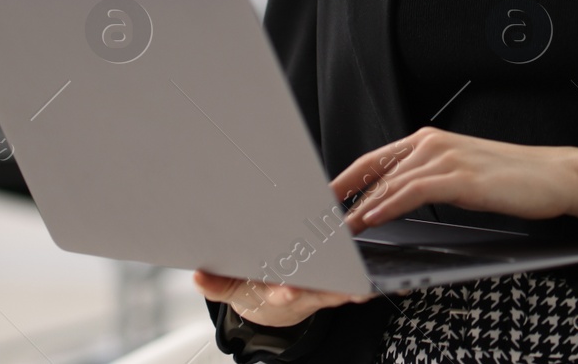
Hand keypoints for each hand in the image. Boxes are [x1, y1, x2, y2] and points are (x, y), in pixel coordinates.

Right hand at [193, 269, 377, 328]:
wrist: (271, 300)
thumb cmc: (251, 289)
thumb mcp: (230, 288)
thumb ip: (215, 284)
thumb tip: (196, 277)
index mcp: (275, 293)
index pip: (280, 294)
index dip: (284, 292)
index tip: (287, 289)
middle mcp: (301, 294)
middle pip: (315, 291)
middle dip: (327, 287)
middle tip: (343, 287)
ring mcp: (319, 290)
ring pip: (337, 289)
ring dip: (351, 287)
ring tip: (365, 287)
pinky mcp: (334, 281)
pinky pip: (350, 282)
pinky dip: (362, 282)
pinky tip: (380, 281)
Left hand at [330, 126, 577, 234]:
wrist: (555, 175)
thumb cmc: (510, 180)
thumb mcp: (459, 177)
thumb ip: (426, 182)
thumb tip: (392, 202)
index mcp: (429, 142)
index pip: (374, 160)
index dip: (343, 179)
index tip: (320, 200)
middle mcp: (432, 144)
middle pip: (375, 171)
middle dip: (346, 199)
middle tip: (321, 221)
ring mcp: (446, 158)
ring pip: (390, 182)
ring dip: (361, 207)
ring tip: (339, 228)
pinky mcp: (461, 177)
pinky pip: (414, 191)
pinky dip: (389, 205)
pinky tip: (373, 218)